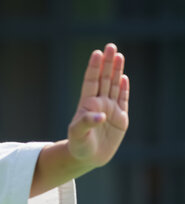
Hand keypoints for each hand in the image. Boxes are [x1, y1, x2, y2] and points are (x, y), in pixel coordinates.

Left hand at [68, 43, 128, 167]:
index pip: (91, 81)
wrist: (87, 157)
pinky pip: (123, 100)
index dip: (94, 67)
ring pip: (114, 86)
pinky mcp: (120, 118)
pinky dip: (124, 89)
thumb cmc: (78, 144)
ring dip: (117, 71)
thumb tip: (101, 115)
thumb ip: (87, 122)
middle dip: (107, 63)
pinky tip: (124, 77)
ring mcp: (110, 109)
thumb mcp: (78, 133)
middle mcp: (99, 103)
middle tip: (111, 46)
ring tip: (119, 55)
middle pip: (104, 79)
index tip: (97, 53)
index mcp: (87, 104)